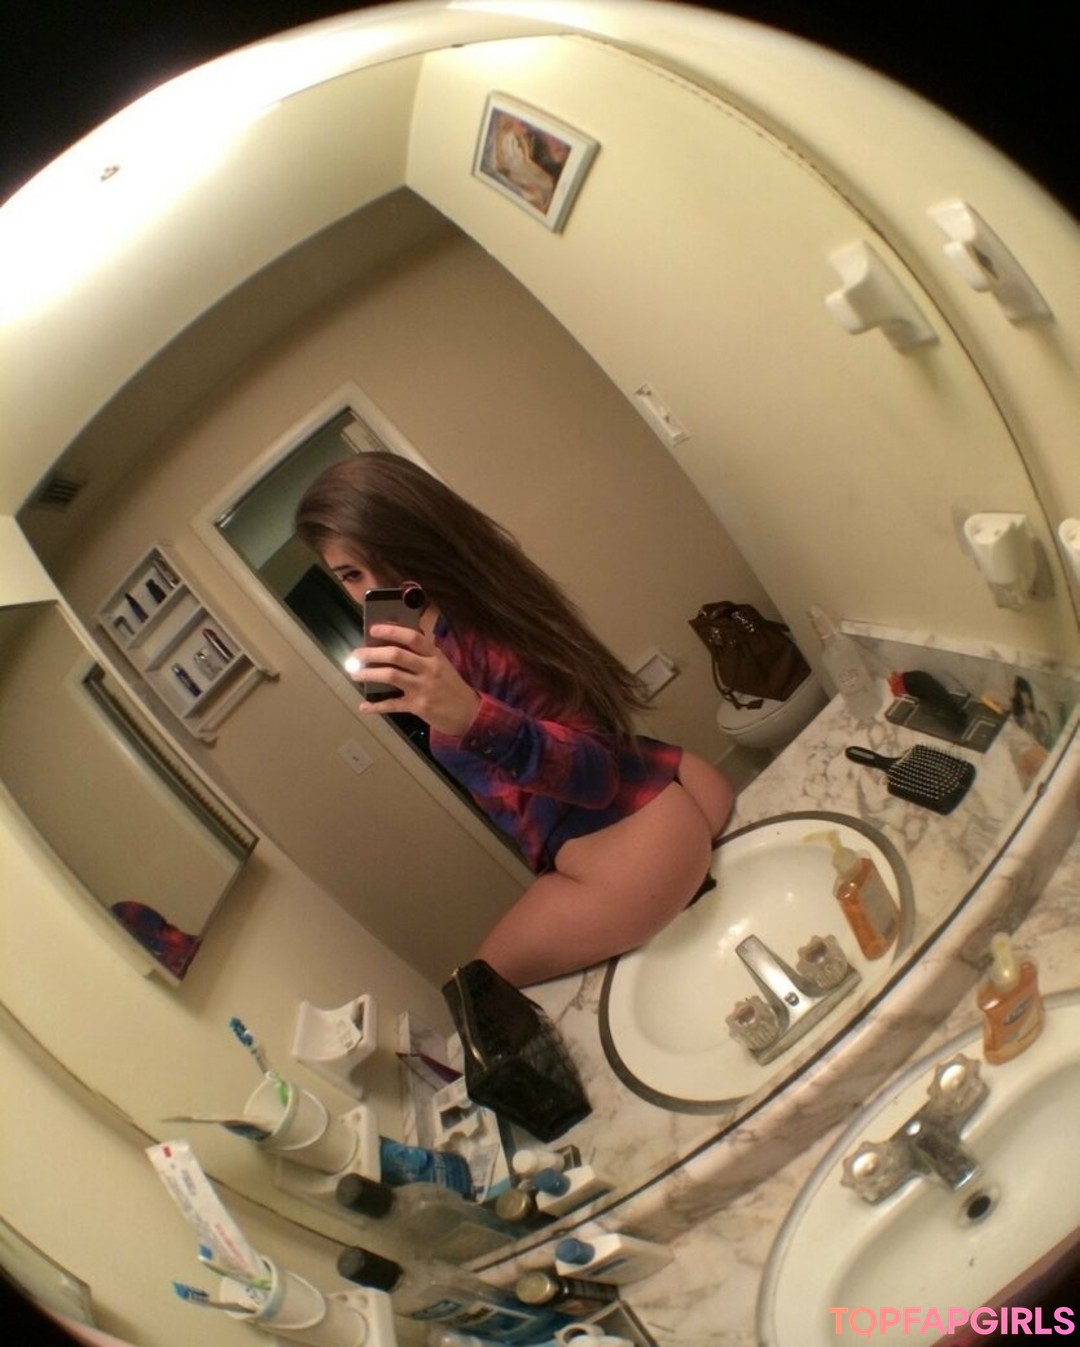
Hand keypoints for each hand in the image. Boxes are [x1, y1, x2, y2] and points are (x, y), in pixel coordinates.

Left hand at [351, 623, 479, 737]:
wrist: (468, 713)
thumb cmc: (450, 685)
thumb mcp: (442, 664)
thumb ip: (423, 653)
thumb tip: (396, 639)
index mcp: (434, 655)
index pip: (412, 637)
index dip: (391, 631)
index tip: (373, 630)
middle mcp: (429, 668)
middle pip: (396, 655)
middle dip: (372, 653)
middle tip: (356, 654)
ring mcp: (423, 687)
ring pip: (390, 676)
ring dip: (369, 673)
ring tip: (355, 673)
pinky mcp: (418, 706)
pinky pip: (392, 705)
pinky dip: (376, 706)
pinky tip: (364, 707)